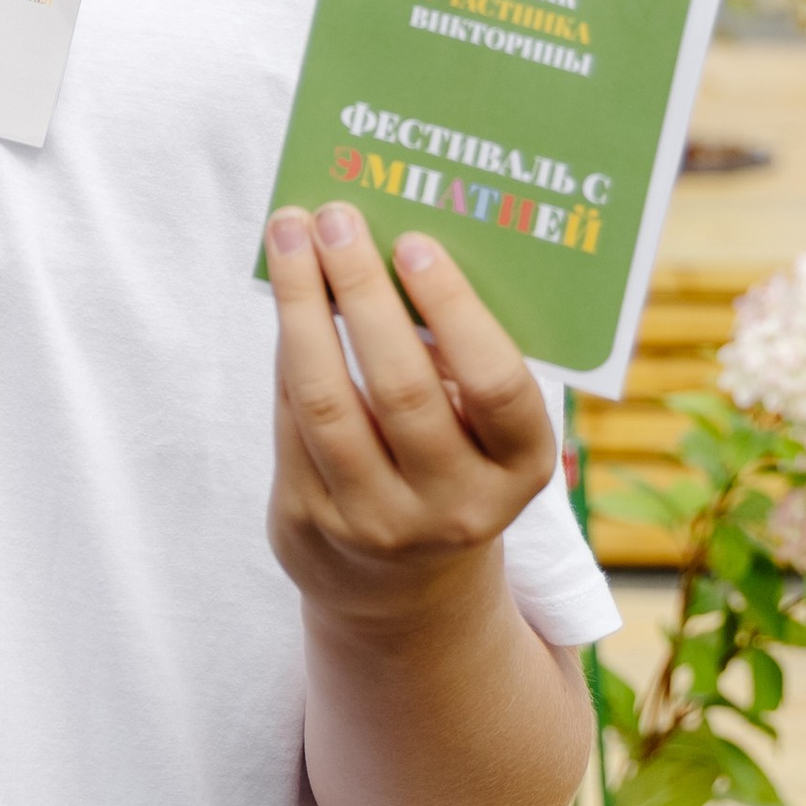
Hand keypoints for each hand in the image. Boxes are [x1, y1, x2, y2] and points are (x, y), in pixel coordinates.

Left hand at [263, 203, 556, 625]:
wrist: (402, 589)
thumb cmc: (453, 464)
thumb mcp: (485, 430)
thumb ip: (458, 356)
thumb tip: (391, 243)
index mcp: (520, 469)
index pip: (497, 386)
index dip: (454, 310)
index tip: (414, 241)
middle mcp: (454, 505)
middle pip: (400, 388)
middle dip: (362, 290)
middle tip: (336, 216)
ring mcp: (377, 522)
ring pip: (327, 401)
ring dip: (301, 306)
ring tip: (289, 235)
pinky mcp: (311, 521)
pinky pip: (291, 417)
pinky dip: (287, 346)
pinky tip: (285, 292)